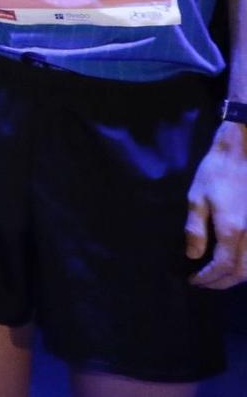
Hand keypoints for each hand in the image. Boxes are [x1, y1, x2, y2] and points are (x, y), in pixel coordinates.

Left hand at [186, 125, 246, 288]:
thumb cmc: (216, 172)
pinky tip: (236, 263)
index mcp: (232, 230)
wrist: (243, 153)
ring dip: (237, 277)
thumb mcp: (196, 198)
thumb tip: (193, 256)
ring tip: (218, 277)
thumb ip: (195, 229)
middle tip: (204, 283)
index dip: (208, 278)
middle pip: (242, 273)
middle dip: (222, 282)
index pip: (222, 266)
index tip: (194, 280)